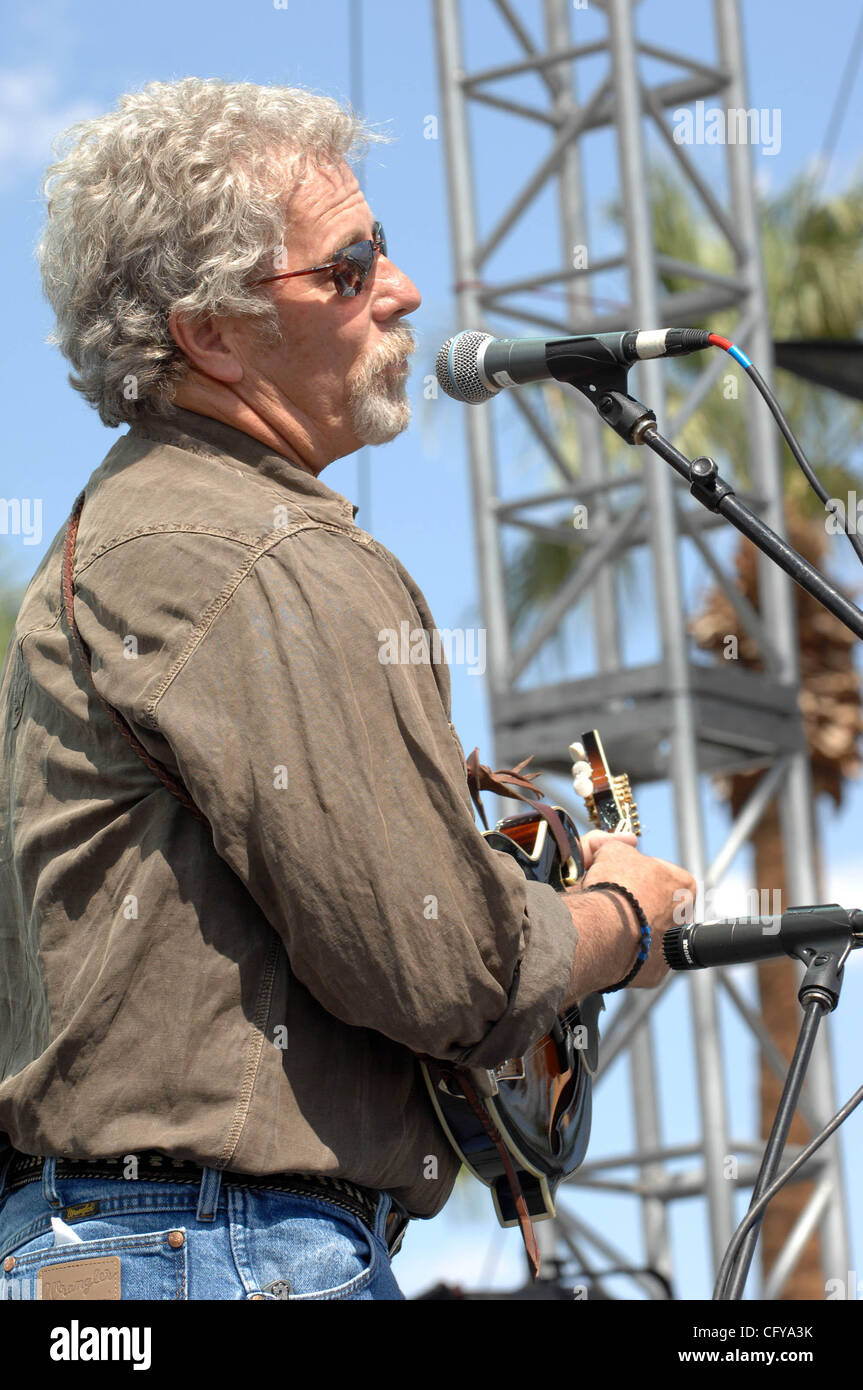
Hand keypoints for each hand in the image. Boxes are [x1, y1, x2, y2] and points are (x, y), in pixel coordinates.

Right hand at [580, 833, 695, 988]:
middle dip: (637, 904)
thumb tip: (621, 843)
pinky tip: (608, 944)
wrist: (604, 928)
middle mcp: (685, 917)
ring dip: (632, 929)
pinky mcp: (654, 972)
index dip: (639, 875)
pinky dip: (625, 953)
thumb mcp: (612, 849)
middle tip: (612, 901)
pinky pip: (638, 959)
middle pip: (658, 906)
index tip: (621, 878)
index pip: (662, 875)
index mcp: (683, 884)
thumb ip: (618, 844)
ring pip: (649, 934)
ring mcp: (670, 947)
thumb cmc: (614, 887)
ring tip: (606, 924)